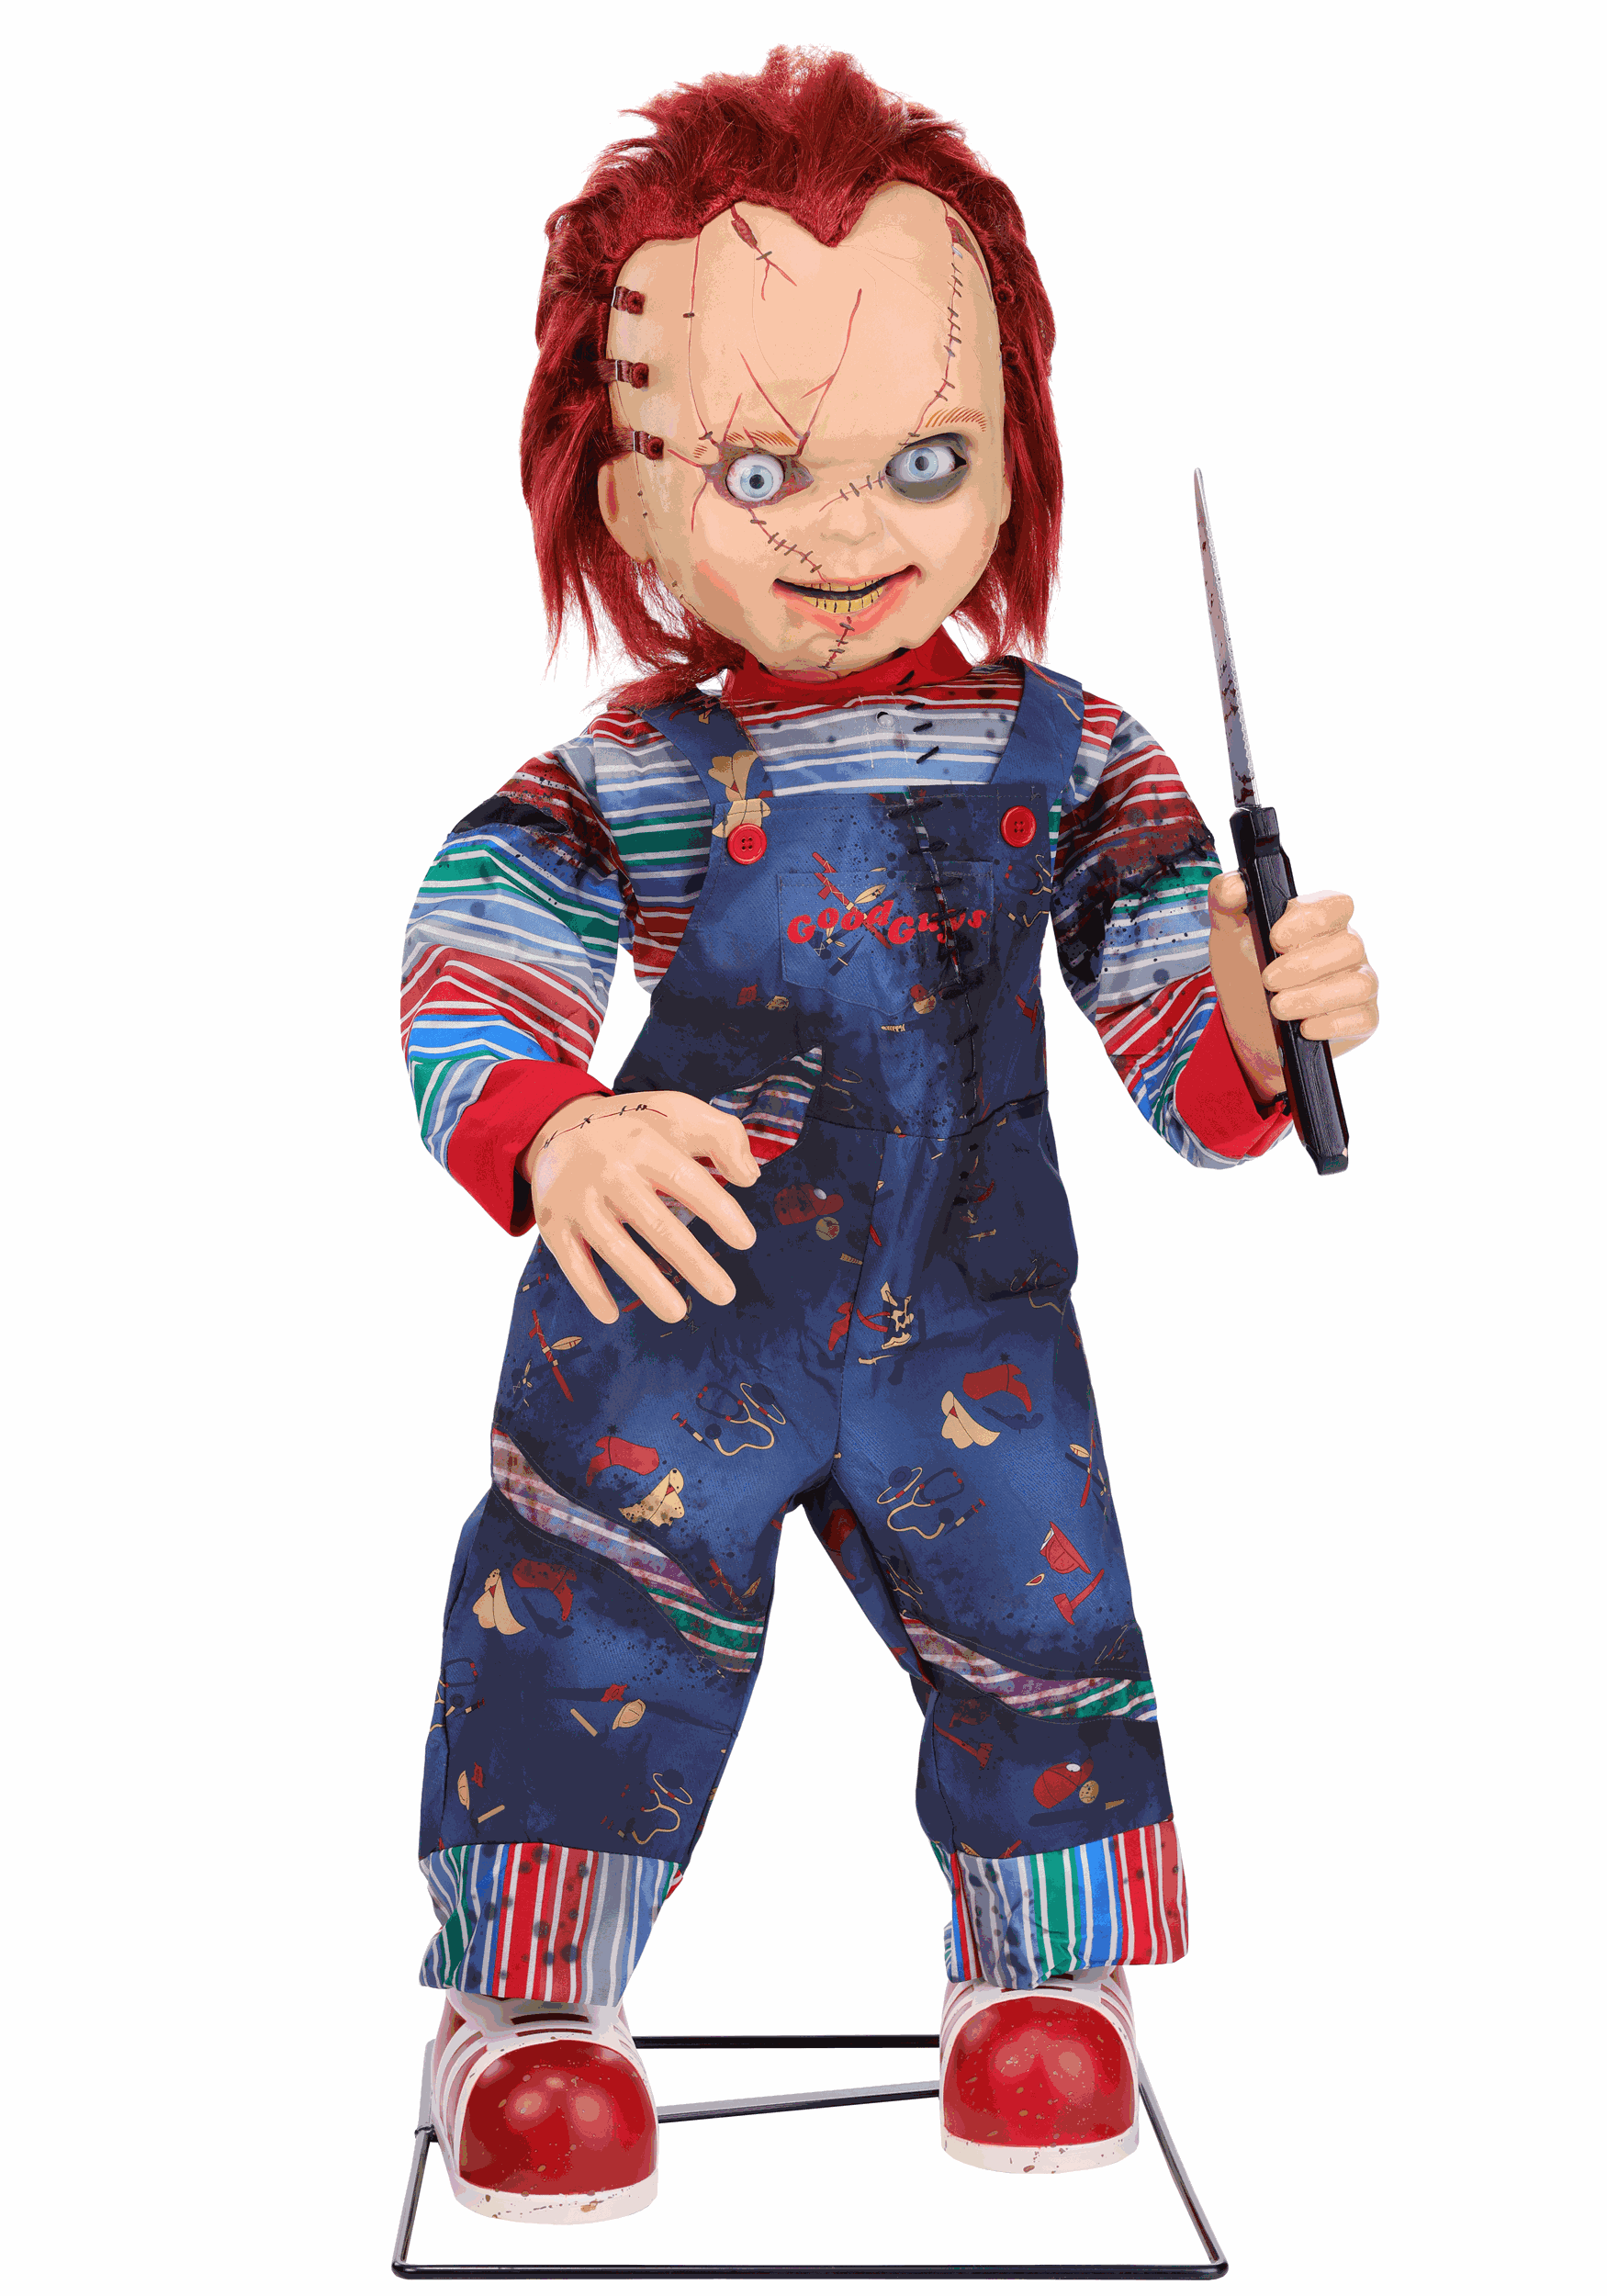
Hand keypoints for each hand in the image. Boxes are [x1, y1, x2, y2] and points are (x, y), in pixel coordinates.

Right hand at [520, 1090, 760, 1325]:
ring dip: (647, 1285)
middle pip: (656, 1223)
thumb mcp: (679, 1113)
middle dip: (693, 1262)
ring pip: (615, 1248)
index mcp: (644, 1143)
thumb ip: (723, 1135)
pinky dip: (588, 1289)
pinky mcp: (554, 1221)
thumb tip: (748, 1177)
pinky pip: (571, 1261)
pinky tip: (611, 1315)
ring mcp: (579, 1199)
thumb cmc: (637, 1129)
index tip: (746, 1241)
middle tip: (725, 1294)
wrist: (562, 1126)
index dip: (719, 1211)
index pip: (687, 1181)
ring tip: (678, 1314)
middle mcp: (610, 1172)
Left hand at [1207, 875, 1379, 1104]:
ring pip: (1358, 984)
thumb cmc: (1246, 972)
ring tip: (1278, 1007)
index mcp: (1320, 920)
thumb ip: (1226, 901)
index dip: (1311, 919)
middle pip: (1349, 945)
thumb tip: (1234, 885)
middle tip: (1267, 980)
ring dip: (1314, 997)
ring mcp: (1358, 982)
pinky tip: (1303, 1028)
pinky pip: (1362, 1018)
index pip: (1337, 904)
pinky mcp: (1361, 1018)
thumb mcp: (1228, 935)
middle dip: (1304, 965)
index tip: (1276, 939)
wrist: (1248, 1026)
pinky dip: (1330, 1024)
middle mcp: (1346, 947)